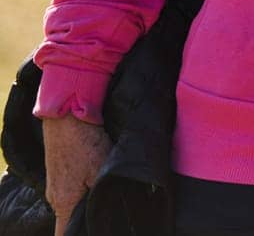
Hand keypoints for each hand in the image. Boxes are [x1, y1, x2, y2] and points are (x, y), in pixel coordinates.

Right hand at [42, 115, 109, 235]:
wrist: (66, 117)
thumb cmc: (85, 144)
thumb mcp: (101, 171)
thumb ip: (103, 194)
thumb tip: (110, 209)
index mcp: (64, 204)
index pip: (66, 234)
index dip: (80, 234)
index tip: (97, 227)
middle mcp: (55, 199)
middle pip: (71, 219)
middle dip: (88, 217)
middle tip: (109, 208)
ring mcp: (55, 186)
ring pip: (73, 202)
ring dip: (87, 200)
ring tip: (105, 191)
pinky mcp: (59, 174)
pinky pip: (71, 189)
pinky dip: (83, 188)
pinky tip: (96, 178)